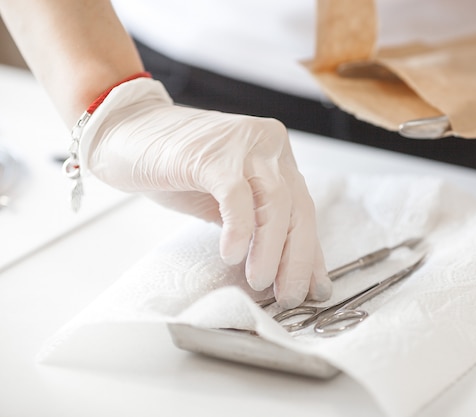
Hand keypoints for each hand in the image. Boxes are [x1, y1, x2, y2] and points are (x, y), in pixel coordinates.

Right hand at [80, 78, 331, 307]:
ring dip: (271, 250)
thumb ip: (255, 223)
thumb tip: (280, 265)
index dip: (310, 254)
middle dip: (296, 259)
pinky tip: (231, 254)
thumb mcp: (225, 200)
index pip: (304, 209)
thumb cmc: (173, 165)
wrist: (124, 129)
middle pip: (299, 208)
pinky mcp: (213, 153)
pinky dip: (239, 230)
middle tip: (287, 296)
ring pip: (276, 204)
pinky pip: (237, 197)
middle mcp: (269, 145)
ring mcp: (244, 145)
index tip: (313, 288)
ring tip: (259, 282)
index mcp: (276, 155)